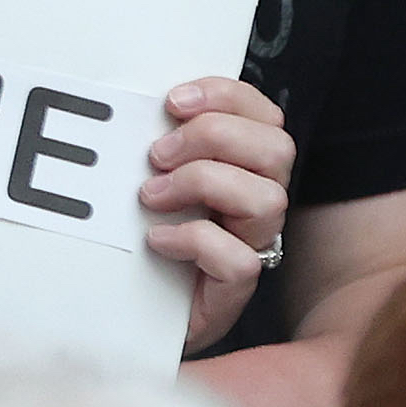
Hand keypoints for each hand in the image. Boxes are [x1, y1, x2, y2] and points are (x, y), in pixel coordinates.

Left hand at [141, 74, 291, 355]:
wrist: (128, 310)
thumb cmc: (139, 234)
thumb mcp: (149, 175)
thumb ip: (158, 140)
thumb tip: (136, 105)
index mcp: (244, 164)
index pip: (264, 114)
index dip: (226, 96)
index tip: (173, 101)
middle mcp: (258, 202)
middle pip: (277, 149)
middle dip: (214, 137)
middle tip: (156, 155)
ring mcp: (252, 246)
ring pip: (268, 200)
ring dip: (202, 184)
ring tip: (150, 196)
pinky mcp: (234, 291)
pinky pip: (239, 260)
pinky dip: (195, 240)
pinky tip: (157, 239)